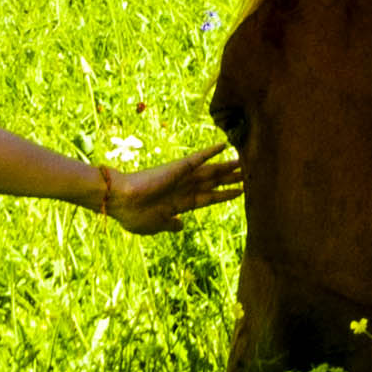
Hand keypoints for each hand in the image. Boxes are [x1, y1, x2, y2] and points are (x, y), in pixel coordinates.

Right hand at [104, 146, 241, 235]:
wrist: (119, 203)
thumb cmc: (134, 216)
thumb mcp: (157, 225)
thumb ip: (171, 224)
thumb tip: (180, 226)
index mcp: (181, 203)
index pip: (209, 198)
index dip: (225, 195)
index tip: (240, 192)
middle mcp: (184, 187)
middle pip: (214, 182)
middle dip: (231, 179)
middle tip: (252, 173)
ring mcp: (182, 177)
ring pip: (211, 170)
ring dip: (228, 166)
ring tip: (245, 160)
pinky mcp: (176, 168)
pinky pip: (197, 158)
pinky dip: (210, 152)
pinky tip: (224, 145)